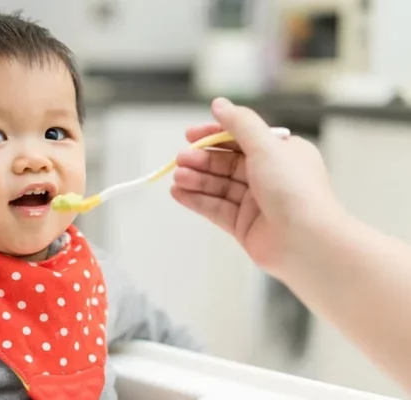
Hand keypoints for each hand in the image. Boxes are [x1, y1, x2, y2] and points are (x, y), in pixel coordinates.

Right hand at [171, 98, 343, 274]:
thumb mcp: (266, 146)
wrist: (307, 242)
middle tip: (180, 159)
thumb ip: (239, 124)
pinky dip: (196, 200)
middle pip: (226, 162)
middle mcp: (270, 176)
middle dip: (202, 160)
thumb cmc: (294, 190)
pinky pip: (215, 208)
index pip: (241, 138)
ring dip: (196, 180)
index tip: (190, 135)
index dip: (214, 135)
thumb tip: (219, 103)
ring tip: (177, 178)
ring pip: (218, 186)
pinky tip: (178, 194)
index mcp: (282, 153)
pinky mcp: (244, 226)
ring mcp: (257, 202)